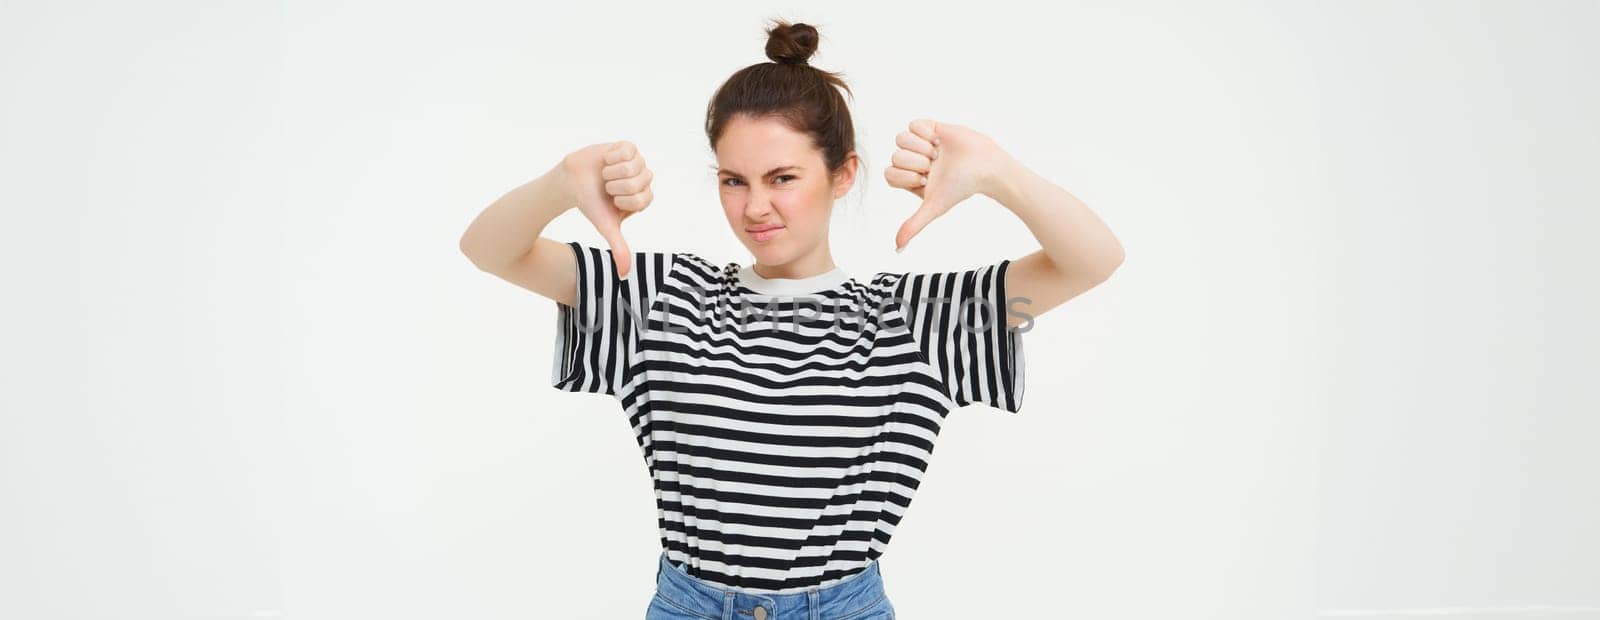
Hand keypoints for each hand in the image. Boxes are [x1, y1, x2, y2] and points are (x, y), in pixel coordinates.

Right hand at [561, 140, 654, 278]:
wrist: (571, 182)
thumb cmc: (591, 204)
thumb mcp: (606, 227)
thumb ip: (619, 249)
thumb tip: (625, 275)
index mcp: (643, 199)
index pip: (643, 198)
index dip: (624, 199)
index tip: (612, 200)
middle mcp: (643, 180)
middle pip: (639, 181)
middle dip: (616, 185)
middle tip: (607, 187)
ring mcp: (637, 162)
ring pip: (633, 165)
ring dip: (613, 171)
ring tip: (605, 175)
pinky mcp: (628, 147)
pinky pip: (627, 150)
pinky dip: (612, 156)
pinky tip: (606, 161)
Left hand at [883, 119, 1012, 251]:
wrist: (985, 166)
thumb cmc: (961, 187)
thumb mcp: (934, 207)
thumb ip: (914, 225)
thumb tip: (897, 248)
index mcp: (909, 179)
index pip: (889, 174)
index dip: (906, 176)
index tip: (926, 179)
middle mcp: (912, 161)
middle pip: (895, 156)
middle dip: (916, 161)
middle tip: (935, 165)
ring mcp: (920, 144)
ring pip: (901, 139)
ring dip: (922, 146)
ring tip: (938, 153)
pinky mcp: (929, 127)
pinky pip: (913, 124)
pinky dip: (926, 132)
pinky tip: (939, 140)